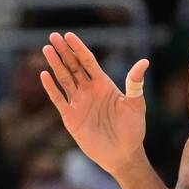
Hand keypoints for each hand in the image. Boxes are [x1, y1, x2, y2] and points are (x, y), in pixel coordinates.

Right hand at [40, 32, 149, 175]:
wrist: (123, 154)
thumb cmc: (133, 130)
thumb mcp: (136, 105)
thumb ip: (135, 84)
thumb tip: (144, 61)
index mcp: (104, 85)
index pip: (88, 61)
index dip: (78, 48)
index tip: (69, 35)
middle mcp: (89, 91)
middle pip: (73, 66)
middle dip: (64, 51)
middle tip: (53, 36)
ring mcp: (79, 103)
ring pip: (64, 79)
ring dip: (55, 64)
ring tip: (46, 49)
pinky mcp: (71, 117)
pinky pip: (58, 99)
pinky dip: (51, 87)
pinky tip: (44, 75)